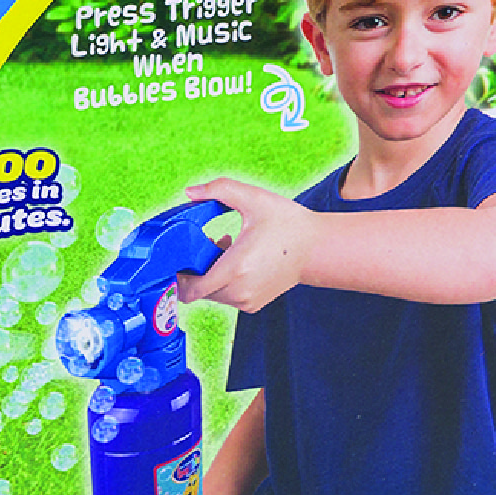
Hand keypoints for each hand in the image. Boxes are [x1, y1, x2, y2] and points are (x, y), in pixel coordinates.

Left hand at [176, 177, 319, 313]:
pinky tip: (236, 260)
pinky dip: (223, 282)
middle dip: (195, 269)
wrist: (317, 249)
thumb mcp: (254, 198)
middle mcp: (240, 291)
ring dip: (209, 275)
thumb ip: (219, 189)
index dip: (178, 276)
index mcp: (236, 268)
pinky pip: (226, 296)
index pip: (191, 288)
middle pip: (197, 290)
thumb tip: (190, 192)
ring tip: (225, 249)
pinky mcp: (252, 305)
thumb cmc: (287, 223)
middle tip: (207, 244)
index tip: (180, 257)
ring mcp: (247, 301)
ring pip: (211, 294)